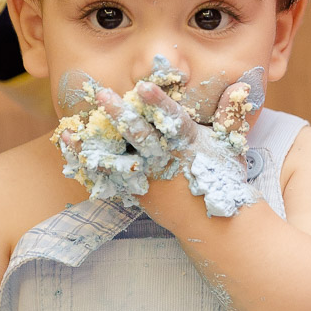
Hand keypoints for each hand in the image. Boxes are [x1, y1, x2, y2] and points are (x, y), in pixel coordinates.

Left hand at [53, 76, 259, 216]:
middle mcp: (167, 160)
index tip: (144, 86)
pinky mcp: (136, 191)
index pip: (173, 120)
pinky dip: (87, 160)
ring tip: (70, 125)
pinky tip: (68, 144)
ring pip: (119, 155)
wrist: (214, 224)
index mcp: (190, 144)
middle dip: (120, 113)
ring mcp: (149, 178)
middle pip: (140, 135)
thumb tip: (242, 87)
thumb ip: (233, 116)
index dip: (159, 103)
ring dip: (95, 139)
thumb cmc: (222, 177)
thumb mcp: (231, 145)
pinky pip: (108, 174)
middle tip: (101, 94)